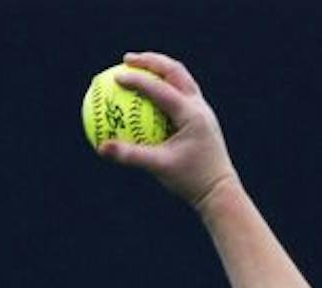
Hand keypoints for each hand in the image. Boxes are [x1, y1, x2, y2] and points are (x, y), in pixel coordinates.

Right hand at [99, 53, 237, 210]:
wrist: (220, 192)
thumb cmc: (191, 180)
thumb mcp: (159, 168)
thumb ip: (130, 155)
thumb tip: (100, 148)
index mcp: (191, 114)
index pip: (160, 89)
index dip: (137, 79)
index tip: (116, 76)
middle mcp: (199, 107)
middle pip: (174, 71)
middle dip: (150, 61)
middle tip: (126, 60)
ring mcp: (203, 110)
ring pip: (181, 79)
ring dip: (159, 69)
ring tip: (137, 68)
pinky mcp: (202, 118)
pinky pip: (181, 94)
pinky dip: (164, 87)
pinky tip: (148, 93)